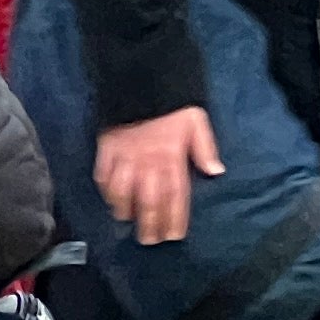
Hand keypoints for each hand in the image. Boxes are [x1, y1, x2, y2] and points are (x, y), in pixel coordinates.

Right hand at [95, 109, 223, 243]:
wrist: (142, 78)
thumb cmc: (173, 104)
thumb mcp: (196, 121)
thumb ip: (205, 148)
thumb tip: (216, 172)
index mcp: (172, 157)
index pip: (175, 195)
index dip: (175, 217)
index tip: (174, 236)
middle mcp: (148, 161)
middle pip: (149, 199)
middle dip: (150, 223)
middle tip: (149, 241)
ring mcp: (125, 156)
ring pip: (123, 191)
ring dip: (125, 208)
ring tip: (127, 220)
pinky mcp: (106, 148)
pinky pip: (103, 174)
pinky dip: (106, 189)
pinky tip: (110, 199)